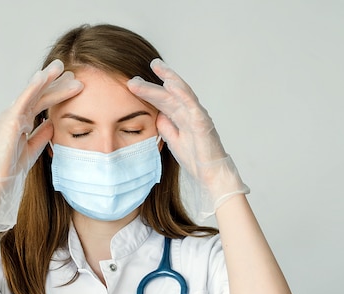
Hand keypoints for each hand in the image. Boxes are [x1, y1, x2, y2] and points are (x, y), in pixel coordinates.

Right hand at [0, 60, 82, 230]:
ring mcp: (11, 116)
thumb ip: (41, 135)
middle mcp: (15, 115)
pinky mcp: (9, 120)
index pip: (42, 104)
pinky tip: (43, 76)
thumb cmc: (12, 169)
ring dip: (47, 78)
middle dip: (55, 83)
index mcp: (21, 122)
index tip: (75, 85)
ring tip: (61, 66)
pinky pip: (23, 100)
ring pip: (32, 93)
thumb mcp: (33, 149)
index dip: (57, 93)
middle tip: (73, 72)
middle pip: (39, 95)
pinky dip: (33, 87)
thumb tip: (52, 123)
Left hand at [127, 59, 248, 219]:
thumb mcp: (173, 141)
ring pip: (180, 93)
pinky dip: (182, 93)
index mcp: (181, 117)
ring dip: (167, 79)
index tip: (133, 82)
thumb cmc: (195, 159)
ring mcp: (196, 116)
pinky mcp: (202, 122)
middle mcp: (189, 112)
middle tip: (137, 73)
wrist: (210, 175)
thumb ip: (166, 127)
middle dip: (154, 82)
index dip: (148, 90)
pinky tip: (171, 84)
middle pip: (169, 93)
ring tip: (156, 67)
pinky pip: (191, 104)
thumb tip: (156, 115)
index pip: (163, 100)